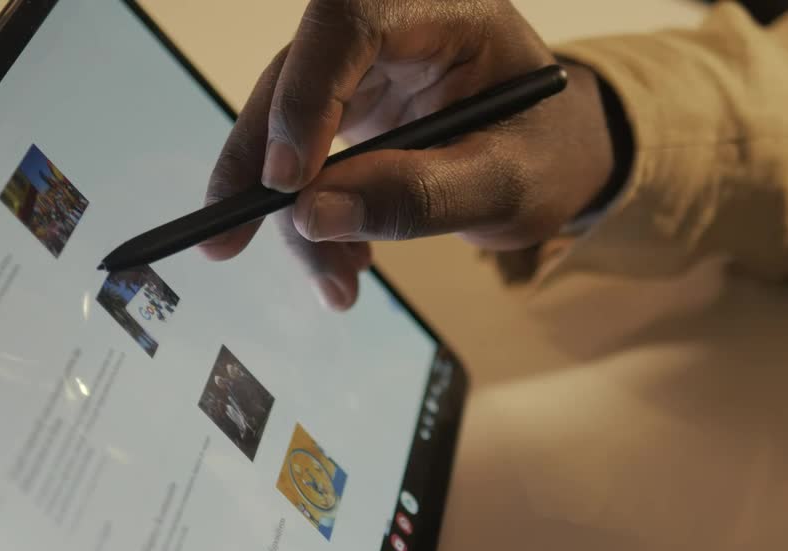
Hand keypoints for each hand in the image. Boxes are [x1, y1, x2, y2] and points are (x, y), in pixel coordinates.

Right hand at [201, 0, 620, 309]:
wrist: (558, 158)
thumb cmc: (549, 156)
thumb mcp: (505, 185)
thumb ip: (418, 196)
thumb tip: (314, 217)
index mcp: (444, 10)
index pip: (351, 22)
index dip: (307, 95)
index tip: (289, 183)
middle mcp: (390, 24)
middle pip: (296, 75)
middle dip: (263, 168)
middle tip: (229, 241)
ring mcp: (362, 64)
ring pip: (285, 123)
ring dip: (290, 213)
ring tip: (334, 287)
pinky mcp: (345, 104)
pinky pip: (301, 156)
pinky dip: (309, 217)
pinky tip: (341, 264)